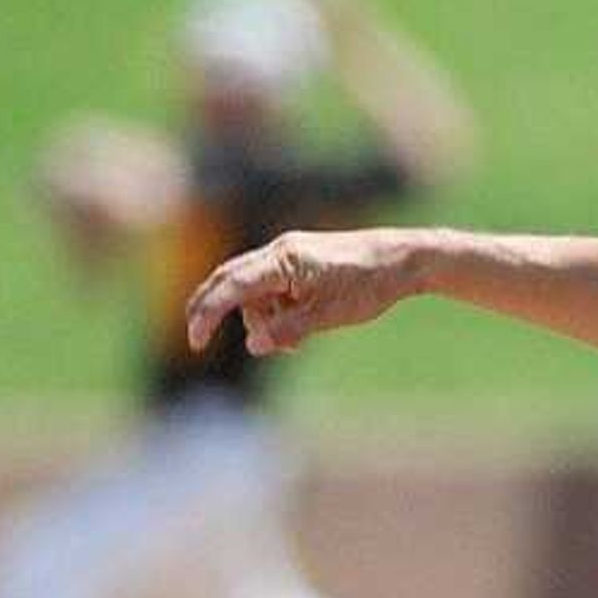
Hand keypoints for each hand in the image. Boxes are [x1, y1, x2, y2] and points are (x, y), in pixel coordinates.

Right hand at [186, 229, 423, 356]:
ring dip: (260, 320)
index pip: (231, 286)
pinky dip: (274, 313)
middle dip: (211, 309)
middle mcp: (279, 252)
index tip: (196, 341)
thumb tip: (254, 345)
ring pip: (252, 290)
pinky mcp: (298, 263)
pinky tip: (297, 335)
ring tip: (292, 345)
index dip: (208, 313)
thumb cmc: (369, 285)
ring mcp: (287, 255)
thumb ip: (288, 329)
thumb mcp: (329, 315)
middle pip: (228, 280)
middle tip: (198, 341)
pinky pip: (271, 289)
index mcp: (283, 260)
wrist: (401, 260)